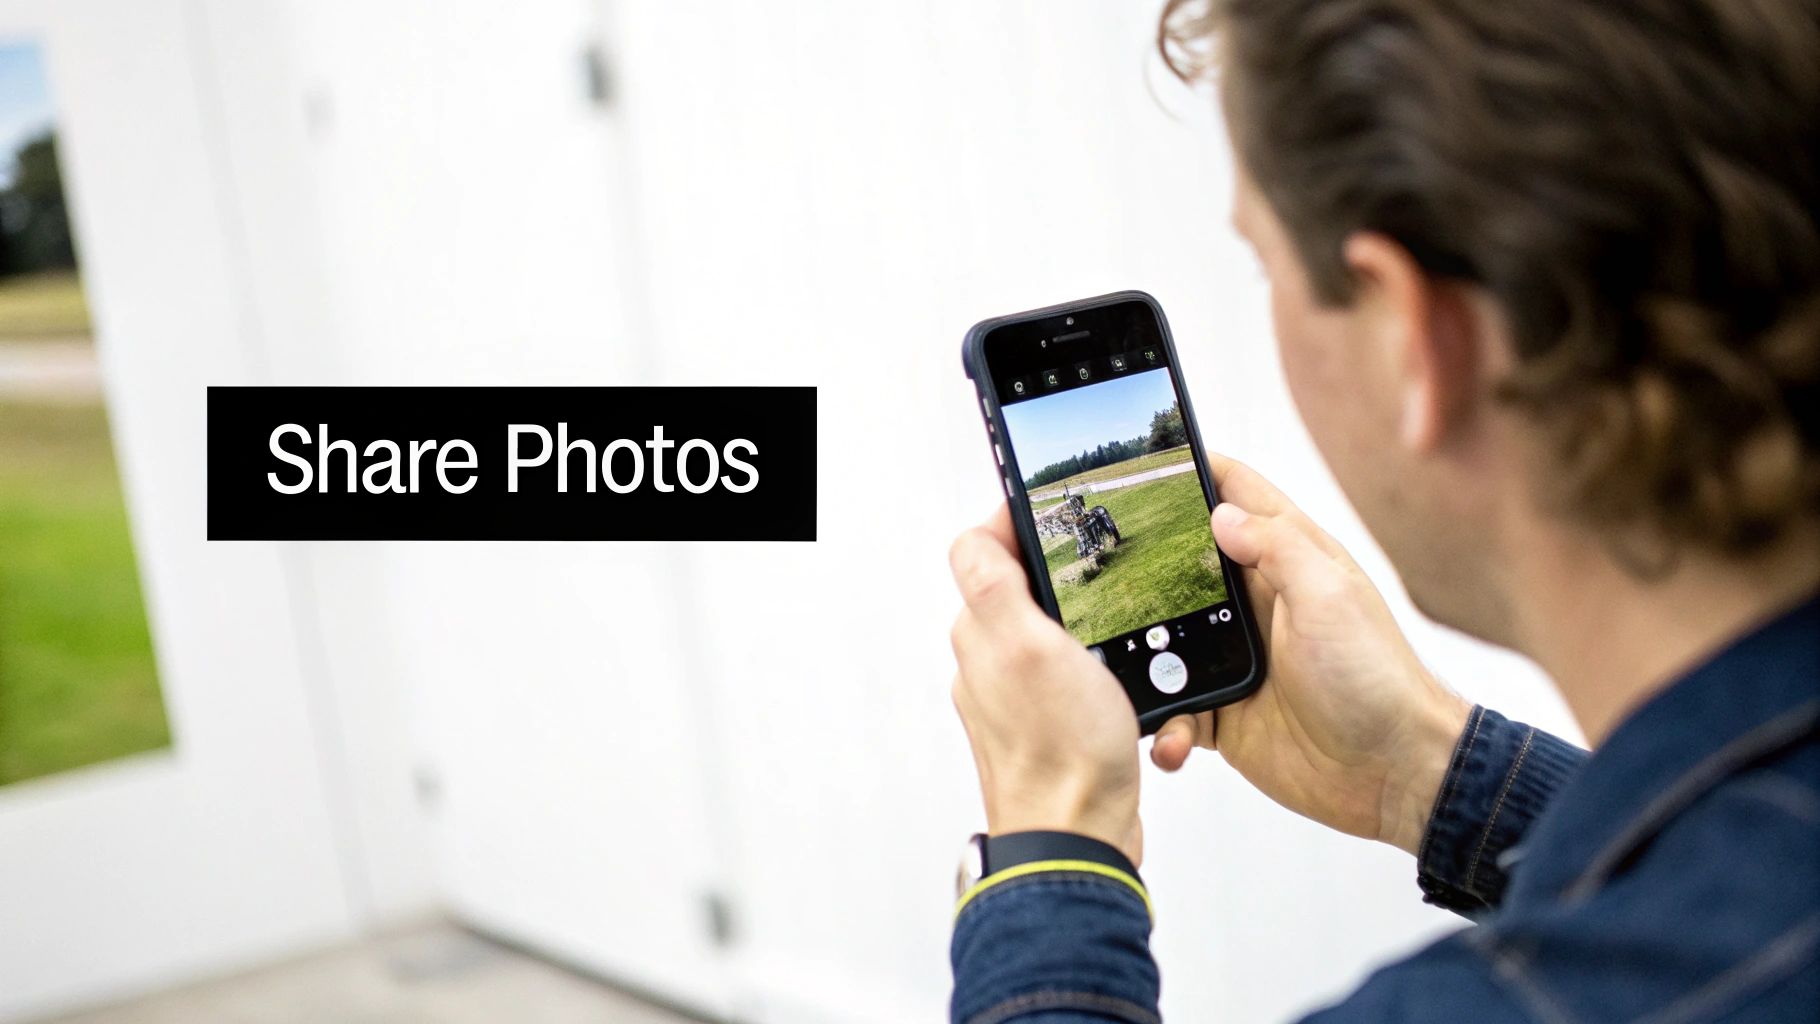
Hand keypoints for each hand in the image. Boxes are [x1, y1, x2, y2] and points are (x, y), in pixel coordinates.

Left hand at [949, 505, 1143, 865]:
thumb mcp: (1028, 645)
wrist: (1079, 838)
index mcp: (980, 633)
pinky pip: (1076, 683)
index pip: (983, 551)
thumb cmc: (1061, 750)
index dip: (1020, 522)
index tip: (1060, 509)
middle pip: (1020, 590)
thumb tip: (977, 534)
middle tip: (1104, 564)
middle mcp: (990, 664)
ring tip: (1123, 629)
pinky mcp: (1051, 728)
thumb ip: (994, 585)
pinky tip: (1127, 684)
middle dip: (1062, 574)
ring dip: (1090, 628)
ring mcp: (1019, 699)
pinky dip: (1103, 674)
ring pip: (1053, 638)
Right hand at [1151, 454, 1470, 855]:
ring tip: (1122, 667)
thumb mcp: (1329, 598)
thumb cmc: (1376, 680)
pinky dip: (1164, 724)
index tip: (1149, 457)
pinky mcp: (1225, 712)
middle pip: (1185, 564)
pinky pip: (1175, 710)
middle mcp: (1258, 604)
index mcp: (1289, 562)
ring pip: (1166, 639)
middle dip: (1143, 562)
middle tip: (1099, 563)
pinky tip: (1170, 735)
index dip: (1198, 470)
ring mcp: (1238, 658)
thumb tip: (1222, 514)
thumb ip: (1277, 548)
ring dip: (1143, 655)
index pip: (1239, 496)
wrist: (1392, 774)